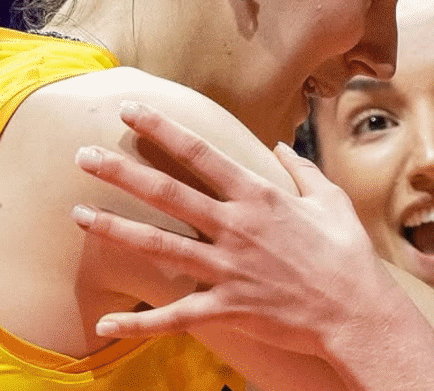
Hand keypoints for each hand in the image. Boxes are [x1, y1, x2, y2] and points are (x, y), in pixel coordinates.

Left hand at [71, 103, 386, 357]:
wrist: (356, 309)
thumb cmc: (347, 253)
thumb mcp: (331, 200)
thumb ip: (301, 170)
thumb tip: (278, 145)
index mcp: (258, 196)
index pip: (201, 154)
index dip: (162, 129)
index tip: (130, 111)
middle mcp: (236, 227)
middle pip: (168, 193)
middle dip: (122, 171)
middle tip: (82, 155)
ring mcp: (228, 268)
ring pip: (160, 246)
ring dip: (115, 229)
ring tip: (77, 215)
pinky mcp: (227, 306)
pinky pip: (174, 315)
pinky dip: (139, 322)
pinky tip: (105, 321)